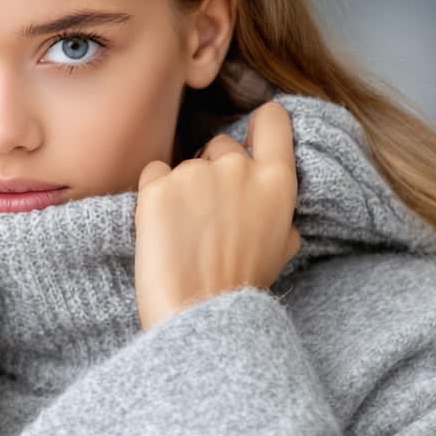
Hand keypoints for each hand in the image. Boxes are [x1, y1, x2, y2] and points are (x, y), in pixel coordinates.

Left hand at [134, 101, 300, 330]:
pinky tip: (162, 229)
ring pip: (184, 164)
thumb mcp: (281, 249)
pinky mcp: (157, 186)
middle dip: (214, 170)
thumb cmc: (241, 287)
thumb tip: (270, 199)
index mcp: (277, 183)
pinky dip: (154, 195)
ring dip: (182, 189)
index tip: (253, 137)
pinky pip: (153, 174)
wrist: (198, 315)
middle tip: (209, 216)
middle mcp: (238, 168)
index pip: (274, 120)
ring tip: (185, 234)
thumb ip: (279, 212)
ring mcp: (195, 174)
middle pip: (222, 145)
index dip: (262, 125)